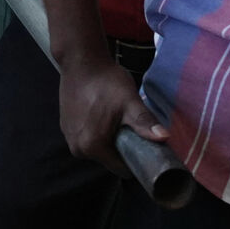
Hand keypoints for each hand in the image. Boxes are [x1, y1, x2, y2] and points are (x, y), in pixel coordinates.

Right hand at [57, 57, 168, 177]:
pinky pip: (86, 138)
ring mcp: (68, 136)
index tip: (139, 142)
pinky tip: (100, 114)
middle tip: (126, 124)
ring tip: (113, 117)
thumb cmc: (107, 81)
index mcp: (92, 146)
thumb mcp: (130, 102)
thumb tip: (164, 137)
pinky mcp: (65, 127)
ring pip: (97, 149)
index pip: (120, 168)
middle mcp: (77, 146)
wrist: (81, 61)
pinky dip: (95, 131)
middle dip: (119, 147)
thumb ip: (145, 122)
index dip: (134, 158)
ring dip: (107, 138)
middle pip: (108, 159)